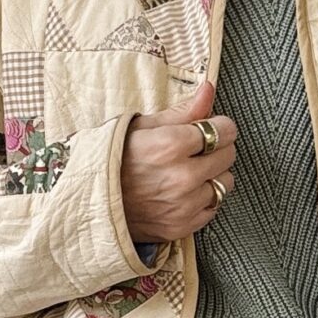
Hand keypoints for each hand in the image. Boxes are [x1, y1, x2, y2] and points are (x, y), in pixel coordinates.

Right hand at [119, 76, 236, 242]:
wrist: (89, 203)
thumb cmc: (112, 160)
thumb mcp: (142, 127)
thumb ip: (183, 112)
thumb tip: (208, 90)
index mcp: (170, 146)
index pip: (223, 130)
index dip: (219, 125)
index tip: (211, 126)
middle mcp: (181, 177)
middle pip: (228, 155)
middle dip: (218, 147)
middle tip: (198, 148)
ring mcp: (183, 205)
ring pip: (225, 183)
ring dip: (213, 174)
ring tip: (191, 171)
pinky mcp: (182, 226)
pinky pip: (213, 207)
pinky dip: (205, 198)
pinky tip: (186, 192)